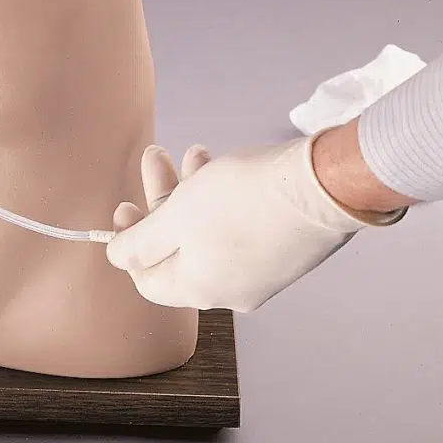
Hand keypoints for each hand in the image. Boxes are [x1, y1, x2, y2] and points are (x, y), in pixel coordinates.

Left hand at [105, 134, 402, 312]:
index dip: (129, 244)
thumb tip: (116, 258)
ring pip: (208, 231)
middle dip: (161, 199)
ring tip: (190, 151)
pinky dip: (222, 196)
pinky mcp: (285, 250)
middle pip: (178, 248)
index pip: (148, 280)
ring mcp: (262, 273)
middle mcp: (231, 291)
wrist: (327, 186)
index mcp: (199, 290)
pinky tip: (220, 163)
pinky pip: (239, 227)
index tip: (125, 207)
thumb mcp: (175, 217)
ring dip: (191, 189)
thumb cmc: (244, 200)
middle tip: (154, 159)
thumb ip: (140, 242)